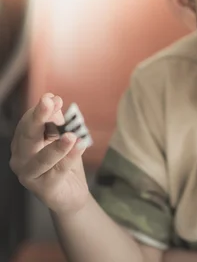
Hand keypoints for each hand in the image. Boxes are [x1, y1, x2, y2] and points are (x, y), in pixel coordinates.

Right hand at [9, 93, 89, 215]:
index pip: (27, 124)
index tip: (52, 98)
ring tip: (70, 135)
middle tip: (48, 102)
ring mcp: (30, 175)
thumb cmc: (64, 164)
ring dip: (56, 146)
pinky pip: (59, 171)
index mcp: (22, 144)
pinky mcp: (44, 189)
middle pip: (28, 137)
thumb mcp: (62, 139)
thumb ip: (58, 123)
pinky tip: (80, 146)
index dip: (40, 110)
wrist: (71, 194)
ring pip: (42, 158)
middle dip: (39, 118)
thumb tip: (55, 101)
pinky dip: (70, 158)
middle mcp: (20, 159)